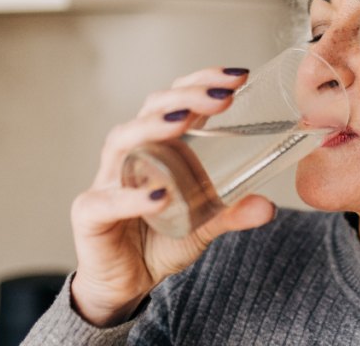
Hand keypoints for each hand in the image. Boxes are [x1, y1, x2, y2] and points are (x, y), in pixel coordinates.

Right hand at [68, 67, 276, 326]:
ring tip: (184, 120)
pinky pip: (107, 200)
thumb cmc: (160, 239)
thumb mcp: (205, 224)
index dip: (203, 81)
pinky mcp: (90, 214)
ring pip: (122, 140)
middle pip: (152, 108)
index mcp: (161, 146)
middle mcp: (132, 153)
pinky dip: (133, 196)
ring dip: (153, 126)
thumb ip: (233, 212)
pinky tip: (159, 194)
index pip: (178, 99)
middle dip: (187, 95)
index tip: (238, 76)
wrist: (126, 283)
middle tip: (223, 95)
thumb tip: (269, 206)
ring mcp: (107, 180)